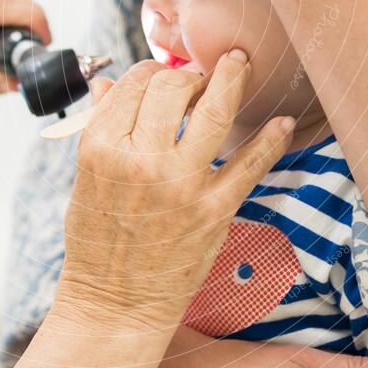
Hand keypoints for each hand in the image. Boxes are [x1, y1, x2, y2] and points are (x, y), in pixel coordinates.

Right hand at [54, 51, 295, 332]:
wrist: (114, 304)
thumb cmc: (95, 240)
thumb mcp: (84, 179)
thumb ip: (98, 126)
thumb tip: (107, 83)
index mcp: (100, 148)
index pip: (134, 83)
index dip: (153, 70)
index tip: (164, 75)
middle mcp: (140, 160)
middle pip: (172, 87)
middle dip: (188, 74)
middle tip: (199, 77)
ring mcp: (180, 184)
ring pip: (213, 111)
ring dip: (231, 79)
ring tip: (240, 63)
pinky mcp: (213, 211)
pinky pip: (250, 165)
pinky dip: (271, 140)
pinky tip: (283, 123)